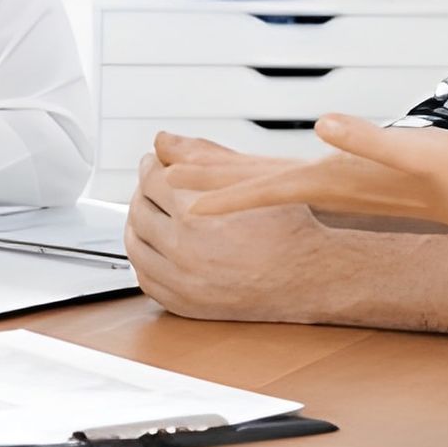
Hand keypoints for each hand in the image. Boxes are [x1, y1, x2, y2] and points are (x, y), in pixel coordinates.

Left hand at [123, 136, 337, 322]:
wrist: (310, 275)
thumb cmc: (288, 226)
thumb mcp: (251, 179)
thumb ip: (201, 156)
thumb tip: (161, 141)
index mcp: (195, 213)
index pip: (152, 181)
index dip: (151, 167)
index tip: (154, 163)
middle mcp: (183, 251)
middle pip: (139, 212)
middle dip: (143, 193)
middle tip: (151, 185)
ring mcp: (182, 282)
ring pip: (137, 248)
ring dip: (138, 226)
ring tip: (151, 213)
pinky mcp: (186, 304)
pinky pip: (147, 280)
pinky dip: (146, 260)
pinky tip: (157, 247)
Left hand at [180, 117, 447, 231]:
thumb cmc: (444, 171)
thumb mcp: (408, 149)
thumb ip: (367, 138)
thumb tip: (325, 126)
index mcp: (331, 179)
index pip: (264, 188)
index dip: (223, 193)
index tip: (183, 201)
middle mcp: (324, 185)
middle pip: (254, 186)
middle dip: (208, 184)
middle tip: (162, 180)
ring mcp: (332, 184)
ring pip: (266, 183)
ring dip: (226, 180)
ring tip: (189, 179)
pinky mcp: (342, 179)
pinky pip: (287, 179)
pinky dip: (258, 177)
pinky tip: (250, 177)